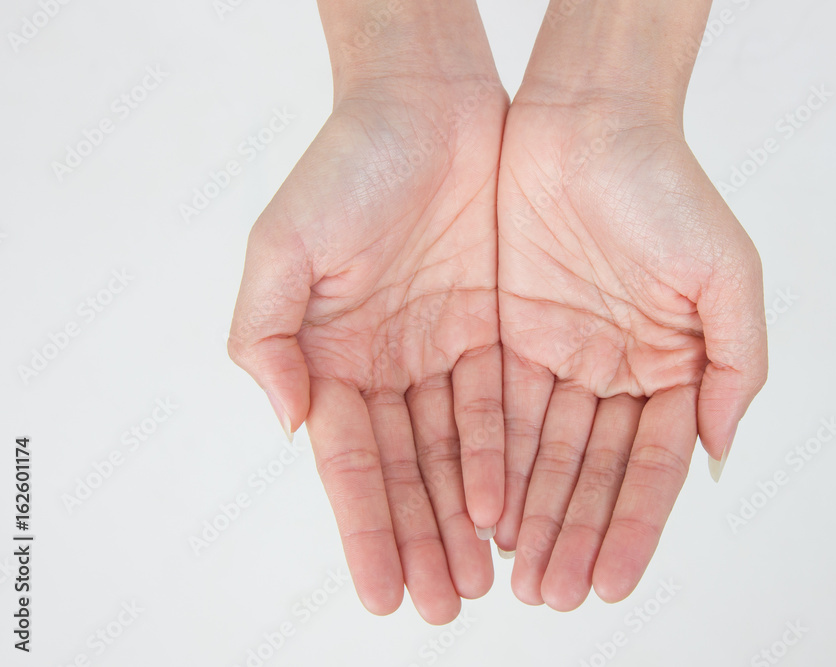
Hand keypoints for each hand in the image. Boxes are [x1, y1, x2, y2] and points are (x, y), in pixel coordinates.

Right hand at [228, 55, 508, 621]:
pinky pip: (505, 406)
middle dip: (424, 541)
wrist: (429, 103)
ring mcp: (444, 350)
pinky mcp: (497, 329)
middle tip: (445, 607)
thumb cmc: (348, 165)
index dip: (366, 530)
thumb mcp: (282, 246)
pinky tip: (514, 510)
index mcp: (333, 355)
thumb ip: (266, 338)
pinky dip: (508, 460)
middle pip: (409, 472)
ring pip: (459, 452)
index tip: (380, 594)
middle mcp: (388, 364)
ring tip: (488, 580)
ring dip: (467, 518)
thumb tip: (288, 424)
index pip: (352, 464)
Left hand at [494, 54, 766, 608]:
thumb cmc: (664, 185)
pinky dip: (491, 462)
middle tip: (554, 599)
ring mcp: (557, 355)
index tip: (613, 585)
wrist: (585, 118)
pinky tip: (483, 513)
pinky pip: (495, 410)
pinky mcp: (504, 333)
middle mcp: (613, 370)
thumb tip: (719, 457)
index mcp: (669, 365)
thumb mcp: (725, 275)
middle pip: (591, 472)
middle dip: (573, 535)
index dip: (632, 527)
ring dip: (531, 515)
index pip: (651, 466)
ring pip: (541, 453)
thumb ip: (734, 368)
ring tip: (517, 578)